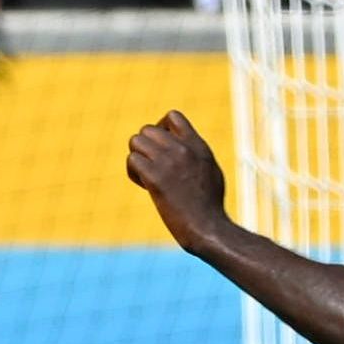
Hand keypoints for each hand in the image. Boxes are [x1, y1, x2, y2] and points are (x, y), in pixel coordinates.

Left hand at [125, 108, 228, 232]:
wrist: (206, 227)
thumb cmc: (210, 206)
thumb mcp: (210, 170)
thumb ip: (196, 154)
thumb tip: (183, 144)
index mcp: (198, 145)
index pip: (173, 116)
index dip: (161, 127)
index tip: (163, 147)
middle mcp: (183, 149)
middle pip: (147, 129)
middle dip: (145, 147)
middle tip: (152, 166)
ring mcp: (168, 162)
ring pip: (136, 142)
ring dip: (137, 158)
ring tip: (147, 176)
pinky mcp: (156, 178)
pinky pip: (132, 161)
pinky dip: (134, 173)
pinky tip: (145, 186)